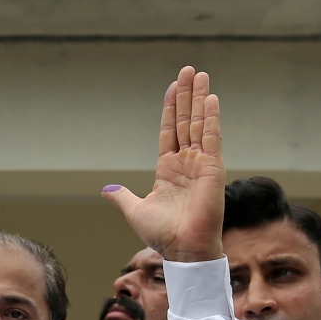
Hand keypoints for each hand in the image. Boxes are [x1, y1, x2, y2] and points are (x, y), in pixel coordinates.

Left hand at [103, 66, 224, 261]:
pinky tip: (211, 97)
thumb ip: (123, 197)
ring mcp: (201, 163)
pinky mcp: (212, 168)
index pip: (169, 131)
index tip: (172, 87)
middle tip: (188, 70)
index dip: (171, 109)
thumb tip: (108, 190)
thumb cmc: (162, 233)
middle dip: (186, 95)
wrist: (181, 249)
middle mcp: (186, 162)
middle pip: (186, 120)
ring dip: (199, 98)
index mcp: (168, 169)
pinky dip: (211, 117)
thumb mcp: (135, 210)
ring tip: (200, 74)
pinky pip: (212, 137)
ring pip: (199, 123)